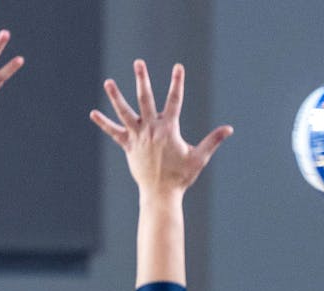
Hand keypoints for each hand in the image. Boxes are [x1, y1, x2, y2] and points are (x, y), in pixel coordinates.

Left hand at [90, 60, 232, 197]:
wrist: (161, 194)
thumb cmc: (181, 177)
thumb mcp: (199, 157)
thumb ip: (213, 140)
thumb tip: (229, 129)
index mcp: (168, 129)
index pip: (174, 100)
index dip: (177, 82)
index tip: (178, 67)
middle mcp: (151, 129)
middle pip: (145, 99)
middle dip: (143, 79)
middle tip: (138, 63)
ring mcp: (137, 137)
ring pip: (125, 112)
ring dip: (116, 96)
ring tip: (108, 82)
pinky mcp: (128, 147)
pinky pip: (114, 133)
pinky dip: (104, 123)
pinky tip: (93, 114)